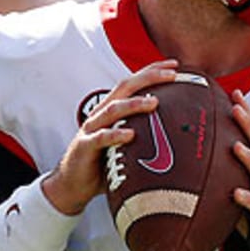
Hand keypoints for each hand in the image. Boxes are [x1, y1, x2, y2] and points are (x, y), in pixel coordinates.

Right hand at [42, 60, 177, 214]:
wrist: (72, 184)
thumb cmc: (102, 163)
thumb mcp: (126, 145)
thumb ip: (145, 136)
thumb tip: (178, 136)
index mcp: (112, 110)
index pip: (133, 83)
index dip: (152, 71)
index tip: (174, 65)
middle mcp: (101, 114)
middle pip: (125, 87)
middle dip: (149, 78)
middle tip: (172, 75)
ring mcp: (91, 128)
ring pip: (113, 109)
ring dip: (134, 104)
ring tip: (154, 102)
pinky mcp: (84, 147)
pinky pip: (101, 138)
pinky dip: (115, 135)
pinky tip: (130, 135)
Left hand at [228, 90, 249, 250]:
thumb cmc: (248, 194)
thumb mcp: (236, 173)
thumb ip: (222, 158)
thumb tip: (193, 140)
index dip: (245, 111)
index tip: (234, 92)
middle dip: (248, 124)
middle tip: (236, 109)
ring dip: (249, 157)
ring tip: (237, 147)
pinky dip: (246, 197)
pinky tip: (236, 194)